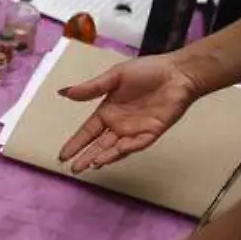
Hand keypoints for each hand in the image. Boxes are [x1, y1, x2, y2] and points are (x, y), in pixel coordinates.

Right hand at [57, 54, 202, 172]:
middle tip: (74, 168)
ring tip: (90, 165)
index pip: (87, 132)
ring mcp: (135, 131)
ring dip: (103, 157)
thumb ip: (91, 88)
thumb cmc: (148, 71)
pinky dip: (125, 150)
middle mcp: (119, 125)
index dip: (76, 143)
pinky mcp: (152, 133)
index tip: (62, 155)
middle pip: (98, 145)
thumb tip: (64, 92)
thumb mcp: (115, 76)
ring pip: (115, 149)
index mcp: (108, 112)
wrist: (178, 73)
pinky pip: (136, 144)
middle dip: (86, 157)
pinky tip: (113, 153)